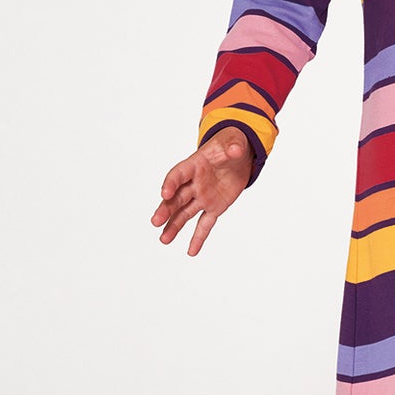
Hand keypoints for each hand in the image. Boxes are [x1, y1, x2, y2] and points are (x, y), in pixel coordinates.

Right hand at [151, 129, 253, 255]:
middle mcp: (194, 183)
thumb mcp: (233, 142)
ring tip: (164, 240)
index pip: (178, 174)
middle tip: (156, 222)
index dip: (171, 183)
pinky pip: (205, 224)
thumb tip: (235, 150)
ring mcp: (203, 196)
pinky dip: (199, 238)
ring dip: (175, 226)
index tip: (164, 193)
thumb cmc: (230, 144)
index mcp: (195, 165)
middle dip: (166, 209)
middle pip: (177, 198)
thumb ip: (233, 147)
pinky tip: (191, 252)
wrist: (239, 155)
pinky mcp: (214, 207)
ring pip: (185, 213)